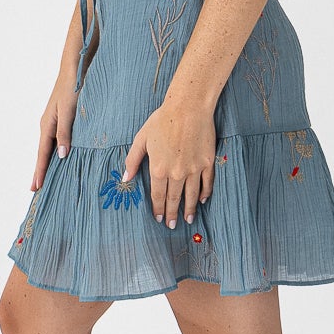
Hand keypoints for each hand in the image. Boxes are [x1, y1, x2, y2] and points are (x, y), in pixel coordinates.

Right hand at [30, 69, 78, 191]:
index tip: (37, 187)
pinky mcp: (60, 119)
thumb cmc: (72, 89)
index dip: (40, 171)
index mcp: (47, 126)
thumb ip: (65, 133)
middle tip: (36, 189)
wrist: (74, 70)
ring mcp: (53, 122)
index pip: (42, 154)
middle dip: (39, 171)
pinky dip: (54, 152)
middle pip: (42, 154)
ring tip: (45, 178)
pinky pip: (55, 140)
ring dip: (46, 163)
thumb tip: (60, 155)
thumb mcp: (69, 112)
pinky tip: (58, 157)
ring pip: (48, 148)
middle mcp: (47, 126)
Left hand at [123, 99, 216, 228]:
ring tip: (188, 220)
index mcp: (158, 168)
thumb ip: (133, 160)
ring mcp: (194, 169)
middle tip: (171, 226)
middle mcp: (176, 173)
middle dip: (172, 214)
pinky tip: (202, 201)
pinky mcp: (207, 162)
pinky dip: (205, 194)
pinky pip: (207, 183)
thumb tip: (126, 177)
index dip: (157, 208)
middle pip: (174, 198)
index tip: (158, 218)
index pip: (157, 195)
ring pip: (191, 195)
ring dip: (189, 209)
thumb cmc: (162, 120)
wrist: (188, 107)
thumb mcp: (142, 138)